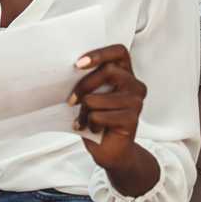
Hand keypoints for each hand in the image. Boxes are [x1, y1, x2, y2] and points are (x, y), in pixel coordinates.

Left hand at [69, 44, 147, 171]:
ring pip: (97, 97)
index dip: (99, 53)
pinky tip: (92, 128)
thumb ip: (88, 78)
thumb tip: (64, 69)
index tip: (78, 63)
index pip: (119, 51)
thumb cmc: (97, 117)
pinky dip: (89, 123)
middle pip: (107, 71)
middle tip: (71, 100)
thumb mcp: (91, 93)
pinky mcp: (132, 120)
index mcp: (125, 73)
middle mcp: (135, 85)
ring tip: (84, 118)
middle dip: (83, 86)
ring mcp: (136, 102)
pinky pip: (99, 116)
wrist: (111, 149)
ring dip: (84, 111)